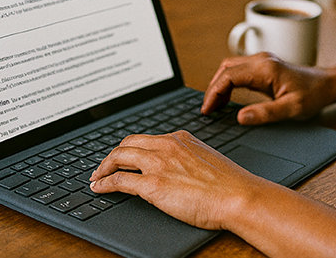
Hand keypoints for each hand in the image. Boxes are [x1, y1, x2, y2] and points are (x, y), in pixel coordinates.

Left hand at [88, 131, 273, 229]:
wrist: (238, 196)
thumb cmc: (229, 184)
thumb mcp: (207, 160)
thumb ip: (189, 158)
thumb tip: (179, 169)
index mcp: (180, 139)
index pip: (146, 138)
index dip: (130, 148)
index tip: (124, 156)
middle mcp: (167, 146)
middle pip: (127, 144)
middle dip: (112, 155)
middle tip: (104, 167)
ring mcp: (158, 164)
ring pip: (118, 157)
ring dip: (103, 167)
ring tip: (97, 177)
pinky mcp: (153, 185)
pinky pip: (119, 180)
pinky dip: (104, 183)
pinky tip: (99, 188)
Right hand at [202, 52, 335, 124]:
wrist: (327, 84)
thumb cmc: (313, 95)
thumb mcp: (292, 109)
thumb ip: (266, 113)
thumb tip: (240, 118)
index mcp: (265, 68)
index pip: (229, 76)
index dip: (213, 93)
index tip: (207, 110)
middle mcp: (261, 60)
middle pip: (225, 68)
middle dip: (213, 88)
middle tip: (207, 110)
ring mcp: (262, 61)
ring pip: (230, 67)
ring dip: (219, 85)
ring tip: (214, 107)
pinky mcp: (263, 66)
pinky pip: (238, 70)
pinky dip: (228, 83)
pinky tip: (226, 99)